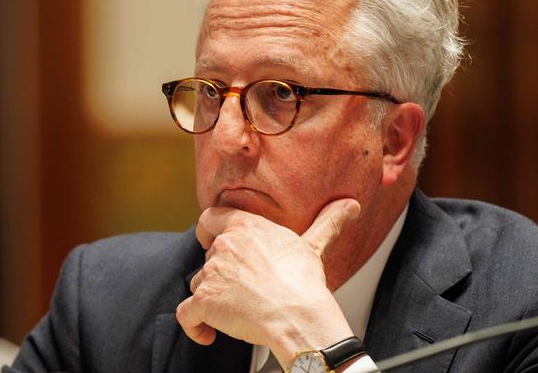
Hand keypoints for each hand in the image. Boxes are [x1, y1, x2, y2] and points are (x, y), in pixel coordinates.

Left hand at [175, 198, 360, 366]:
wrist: (297, 316)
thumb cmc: (304, 282)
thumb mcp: (314, 245)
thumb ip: (328, 222)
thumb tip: (351, 205)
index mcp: (245, 227)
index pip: (210, 217)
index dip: (207, 229)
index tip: (209, 238)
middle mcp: (224, 246)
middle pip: (209, 257)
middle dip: (221, 272)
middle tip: (243, 287)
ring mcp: (211, 274)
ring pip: (199, 284)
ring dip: (211, 297)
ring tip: (235, 309)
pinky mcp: (204, 303)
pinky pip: (186, 314)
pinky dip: (194, 325)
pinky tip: (207, 333)